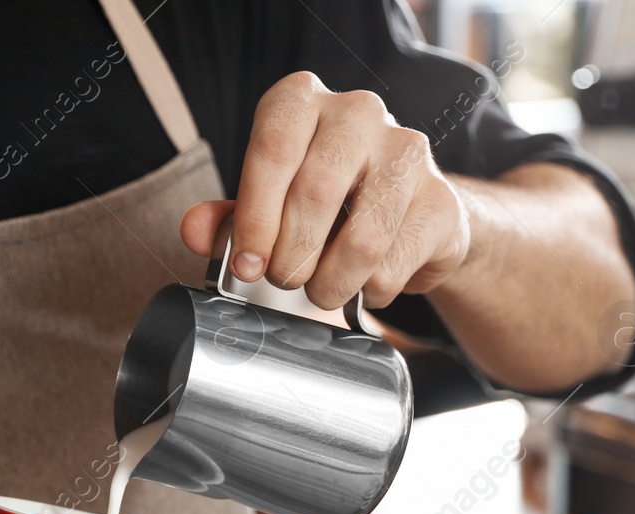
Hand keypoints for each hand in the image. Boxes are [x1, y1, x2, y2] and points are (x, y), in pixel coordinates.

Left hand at [181, 72, 470, 310]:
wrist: (411, 217)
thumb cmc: (331, 206)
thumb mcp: (272, 206)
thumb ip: (230, 218)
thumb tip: (193, 230)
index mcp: (303, 101)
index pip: (273, 148)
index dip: (256, 217)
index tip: (248, 266)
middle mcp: (358, 112)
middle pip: (316, 192)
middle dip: (292, 256)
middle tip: (286, 281)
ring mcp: (407, 151)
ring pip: (362, 238)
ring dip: (332, 283)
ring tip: (323, 291)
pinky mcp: (441, 200)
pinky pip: (395, 263)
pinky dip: (371, 290)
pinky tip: (365, 283)